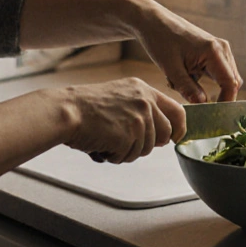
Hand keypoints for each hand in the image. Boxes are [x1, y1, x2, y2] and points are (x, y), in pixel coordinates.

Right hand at [60, 77, 186, 163]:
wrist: (66, 111)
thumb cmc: (86, 107)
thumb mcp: (120, 97)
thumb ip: (143, 110)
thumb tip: (163, 136)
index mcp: (143, 89)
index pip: (177, 110)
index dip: (179, 128)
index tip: (176, 137)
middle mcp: (145, 102)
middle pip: (164, 134)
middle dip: (148, 144)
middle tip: (126, 141)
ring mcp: (139, 118)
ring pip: (145, 149)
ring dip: (127, 150)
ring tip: (107, 137)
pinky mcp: (130, 135)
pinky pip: (128, 156)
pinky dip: (115, 155)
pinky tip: (102, 143)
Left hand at [132, 0, 242, 102]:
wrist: (152, 21)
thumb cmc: (160, 41)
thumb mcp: (170, 69)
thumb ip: (187, 88)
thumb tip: (203, 104)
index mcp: (213, 51)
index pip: (230, 84)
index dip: (225, 102)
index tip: (213, 115)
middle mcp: (221, 49)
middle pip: (231, 83)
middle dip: (215, 96)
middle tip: (192, 101)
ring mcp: (219, 48)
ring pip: (223, 79)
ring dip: (207, 87)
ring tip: (180, 82)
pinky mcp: (213, 51)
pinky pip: (215, 73)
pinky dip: (202, 80)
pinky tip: (182, 74)